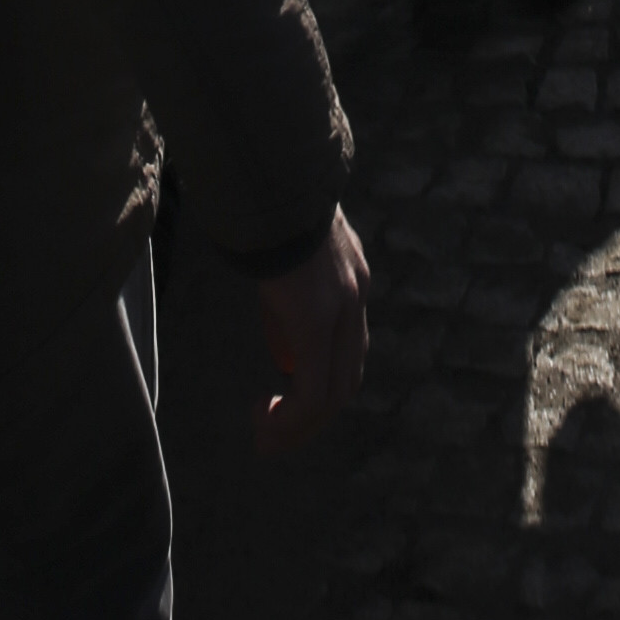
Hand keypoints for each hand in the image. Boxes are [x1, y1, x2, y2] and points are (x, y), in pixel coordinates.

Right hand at [255, 207, 369, 451]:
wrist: (267, 181)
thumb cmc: (265, 212)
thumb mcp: (284, 263)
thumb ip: (290, 311)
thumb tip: (287, 364)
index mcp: (351, 280)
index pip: (350, 350)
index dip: (323, 384)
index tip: (285, 400)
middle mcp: (354, 297)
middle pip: (347, 380)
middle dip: (312, 419)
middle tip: (275, 435)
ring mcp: (340, 310)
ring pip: (332, 395)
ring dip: (299, 427)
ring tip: (265, 438)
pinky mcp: (315, 323)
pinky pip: (310, 392)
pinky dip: (289, 418)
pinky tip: (264, 419)